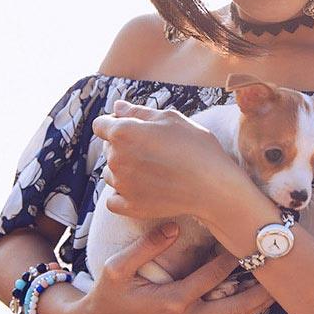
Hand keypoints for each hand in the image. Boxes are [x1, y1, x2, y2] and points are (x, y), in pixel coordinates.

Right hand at [68, 223, 273, 313]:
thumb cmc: (108, 295)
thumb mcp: (116, 267)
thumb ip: (145, 246)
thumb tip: (172, 226)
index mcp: (172, 301)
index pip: (214, 276)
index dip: (233, 258)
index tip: (247, 240)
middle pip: (235, 307)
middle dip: (259, 291)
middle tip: (279, 274)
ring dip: (254, 307)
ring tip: (274, 291)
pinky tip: (253, 311)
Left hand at [92, 100, 251, 220]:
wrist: (213, 186)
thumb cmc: (196, 147)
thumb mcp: (171, 119)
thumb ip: (139, 112)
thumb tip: (117, 107)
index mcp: (123, 132)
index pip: (100, 124)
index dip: (116, 124)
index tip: (135, 129)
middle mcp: (116, 158)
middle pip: (107, 149)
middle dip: (122, 146)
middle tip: (152, 150)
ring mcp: (121, 184)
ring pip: (110, 173)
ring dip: (123, 170)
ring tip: (152, 170)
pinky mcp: (130, 206)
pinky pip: (113, 200)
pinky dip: (123, 195)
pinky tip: (141, 189)